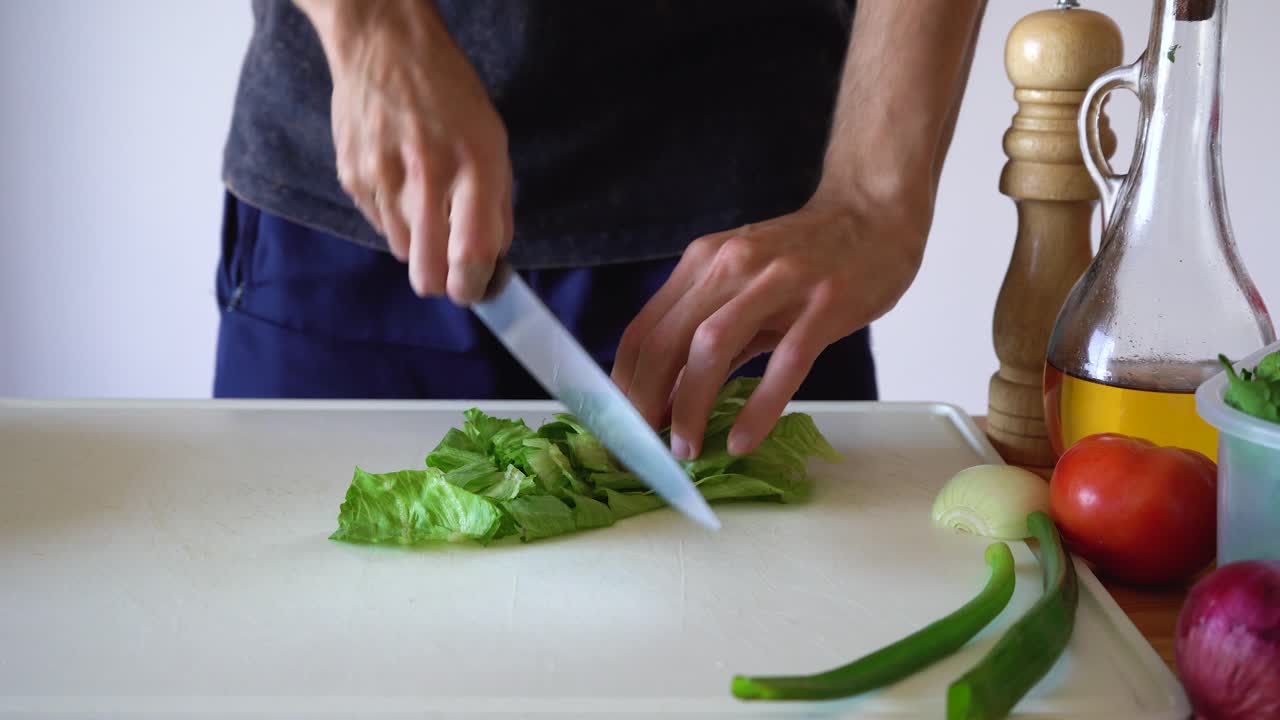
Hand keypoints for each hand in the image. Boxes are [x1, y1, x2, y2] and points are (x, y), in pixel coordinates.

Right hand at [300, 0, 512, 302]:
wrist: (384, 46)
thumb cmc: (448, 94)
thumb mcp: (493, 140)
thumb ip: (497, 204)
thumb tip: (494, 260)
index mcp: (474, 166)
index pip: (471, 254)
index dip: (472, 287)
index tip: (473, 290)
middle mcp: (427, 176)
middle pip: (427, 273)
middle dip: (441, 281)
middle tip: (450, 268)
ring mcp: (383, 178)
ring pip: (402, 253)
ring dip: (418, 243)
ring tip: (425, 202)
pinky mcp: (352, 177)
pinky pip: (379, 224)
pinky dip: (393, 216)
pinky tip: (400, 179)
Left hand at [610, 195, 927, 458]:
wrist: (874, 213)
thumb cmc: (806, 259)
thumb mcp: (744, 286)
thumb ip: (709, 337)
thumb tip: (670, 401)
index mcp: (703, 262)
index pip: (643, 330)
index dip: (624, 386)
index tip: (622, 430)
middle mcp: (731, 265)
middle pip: (665, 341)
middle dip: (645, 403)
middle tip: (644, 450)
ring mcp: (778, 282)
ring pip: (711, 347)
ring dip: (691, 406)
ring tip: (687, 448)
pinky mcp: (825, 303)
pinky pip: (785, 362)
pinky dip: (758, 407)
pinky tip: (742, 441)